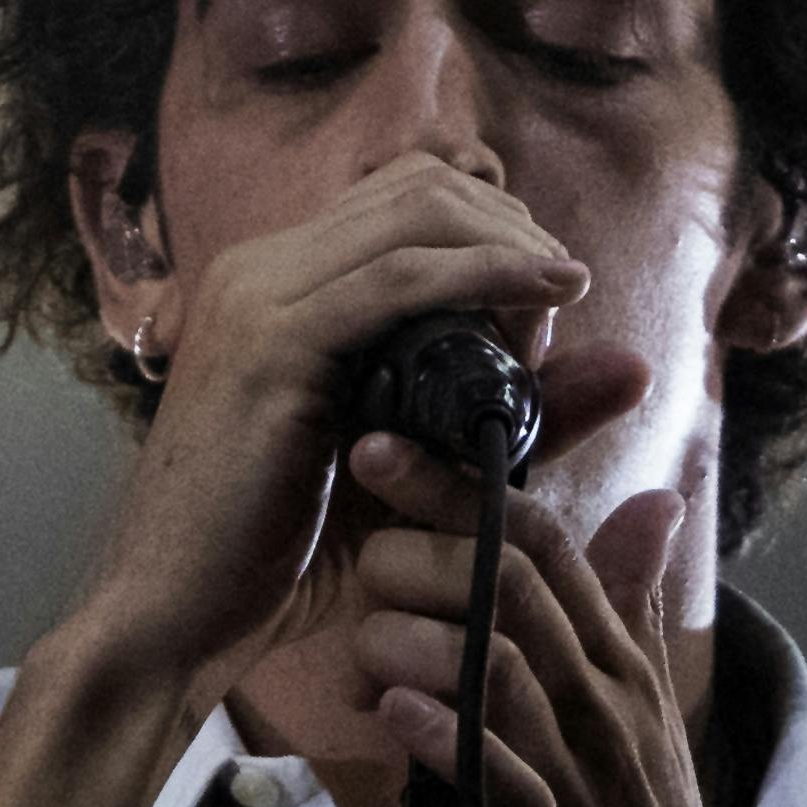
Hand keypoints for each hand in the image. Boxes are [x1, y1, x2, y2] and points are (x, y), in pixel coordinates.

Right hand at [57, 159, 588, 710]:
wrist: (173, 618)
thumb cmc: (281, 558)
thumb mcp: (417, 470)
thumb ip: (519, 413)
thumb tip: (633, 367)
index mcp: (276, 283)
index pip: (405, 200)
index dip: (493, 231)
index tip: (549, 301)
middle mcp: (259, 267)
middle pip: (419, 188)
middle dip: (511, 228)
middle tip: (566, 293)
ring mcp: (257, 294)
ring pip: (416, 214)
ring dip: (509, 244)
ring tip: (566, 292)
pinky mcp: (270, 340)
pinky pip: (400, 279)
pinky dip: (487, 274)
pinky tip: (548, 295)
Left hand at [339, 446, 806, 806]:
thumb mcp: (647, 724)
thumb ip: (631, 614)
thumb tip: (656, 502)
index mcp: (620, 671)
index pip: (546, 546)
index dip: (467, 481)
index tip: (388, 436)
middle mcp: (608, 711)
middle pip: (521, 584)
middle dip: (434, 518)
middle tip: (359, 474)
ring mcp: (585, 787)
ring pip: (509, 670)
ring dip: (428, 620)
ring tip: (359, 591)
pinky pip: (505, 789)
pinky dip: (448, 742)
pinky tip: (394, 708)